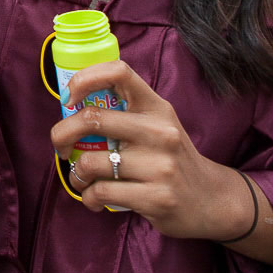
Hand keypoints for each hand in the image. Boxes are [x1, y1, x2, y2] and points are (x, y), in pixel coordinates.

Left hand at [52, 61, 252, 240]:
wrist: (212, 200)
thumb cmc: (171, 159)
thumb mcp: (158, 126)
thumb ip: (125, 113)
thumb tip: (71, 108)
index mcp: (157, 107)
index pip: (119, 72)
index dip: (85, 78)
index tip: (69, 98)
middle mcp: (160, 132)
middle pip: (92, 119)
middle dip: (61, 134)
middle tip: (60, 147)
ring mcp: (160, 166)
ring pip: (92, 162)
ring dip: (76, 174)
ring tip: (81, 179)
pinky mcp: (156, 198)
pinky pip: (101, 193)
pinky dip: (88, 197)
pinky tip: (93, 198)